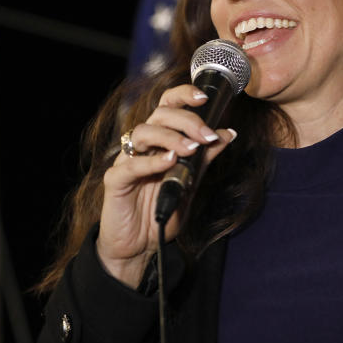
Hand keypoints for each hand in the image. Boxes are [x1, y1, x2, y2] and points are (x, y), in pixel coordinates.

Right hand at [97, 84, 235, 287]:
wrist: (140, 246)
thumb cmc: (163, 210)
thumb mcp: (191, 182)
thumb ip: (206, 158)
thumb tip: (227, 133)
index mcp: (160, 141)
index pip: (168, 107)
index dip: (184, 96)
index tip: (205, 98)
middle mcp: (142, 146)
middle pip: (159, 115)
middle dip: (186, 120)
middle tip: (205, 136)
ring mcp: (127, 161)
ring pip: (143, 133)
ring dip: (171, 138)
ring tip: (191, 150)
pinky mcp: (115, 181)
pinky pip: (131, 165)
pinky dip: (152, 161)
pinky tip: (170, 162)